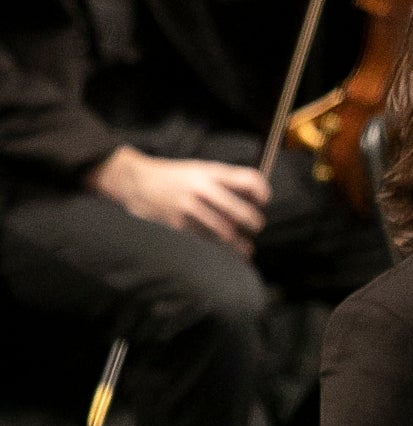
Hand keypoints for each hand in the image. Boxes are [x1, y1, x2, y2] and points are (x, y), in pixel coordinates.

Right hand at [87, 146, 270, 254]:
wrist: (134, 181)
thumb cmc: (172, 177)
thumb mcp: (197, 169)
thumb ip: (223, 181)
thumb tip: (253, 198)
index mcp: (208, 171)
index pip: (246, 178)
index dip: (261, 190)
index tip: (264, 200)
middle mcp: (199, 188)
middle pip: (237, 209)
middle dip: (253, 221)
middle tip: (257, 226)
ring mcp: (187, 208)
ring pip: (223, 230)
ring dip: (238, 242)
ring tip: (246, 250)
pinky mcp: (176, 225)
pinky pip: (204, 241)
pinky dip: (218, 250)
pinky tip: (226, 256)